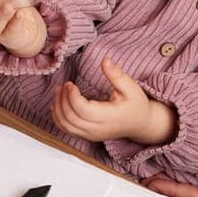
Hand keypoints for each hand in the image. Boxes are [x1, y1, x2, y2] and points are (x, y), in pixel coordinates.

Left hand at [51, 58, 173, 143]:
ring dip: (57, 108)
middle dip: (62, 100)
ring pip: (66, 126)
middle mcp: (98, 130)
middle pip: (70, 118)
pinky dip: (58, 118)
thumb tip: (105, 60)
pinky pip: (67, 130)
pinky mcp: (87, 136)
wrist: (140, 124)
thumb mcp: (131, 88)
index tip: (70, 83)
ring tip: (59, 92)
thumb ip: (117, 75)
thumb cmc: (136, 105)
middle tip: (64, 85)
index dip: (72, 96)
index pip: (82, 110)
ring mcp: (91, 135)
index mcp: (109, 118)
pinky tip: (57, 105)